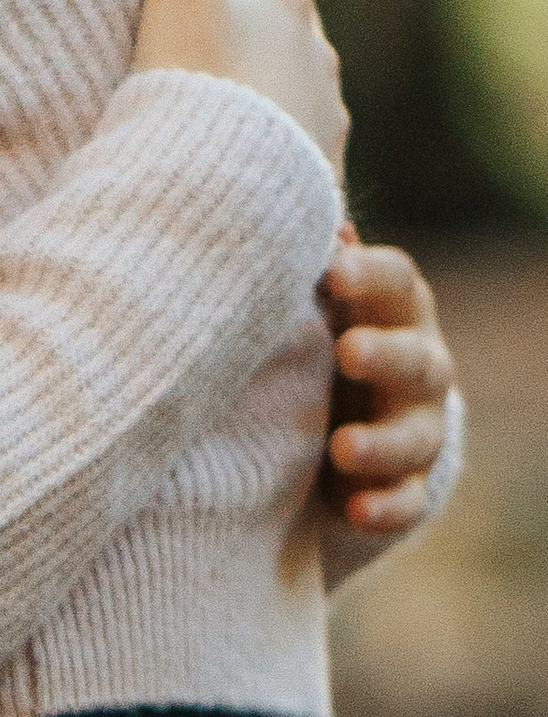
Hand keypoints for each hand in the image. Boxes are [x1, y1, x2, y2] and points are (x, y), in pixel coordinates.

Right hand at [128, 0, 347, 175]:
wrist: (227, 191)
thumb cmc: (196, 84)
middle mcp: (313, 44)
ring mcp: (319, 101)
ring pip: (294, 61)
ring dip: (264, 54)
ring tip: (222, 66)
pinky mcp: (315, 154)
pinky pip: (293, 119)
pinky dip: (269, 110)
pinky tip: (243, 128)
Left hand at [320, 235, 455, 535]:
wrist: (341, 406)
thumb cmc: (315, 326)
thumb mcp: (312, 290)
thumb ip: (310, 255)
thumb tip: (301, 204)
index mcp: (391, 309)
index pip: (395, 282)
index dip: (369, 275)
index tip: (331, 269)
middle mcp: (415, 364)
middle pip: (416, 360)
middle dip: (386, 355)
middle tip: (349, 352)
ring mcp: (413, 427)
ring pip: (414, 437)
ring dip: (381, 443)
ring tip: (343, 448)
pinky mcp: (400, 484)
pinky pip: (403, 500)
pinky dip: (383, 507)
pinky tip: (355, 511)